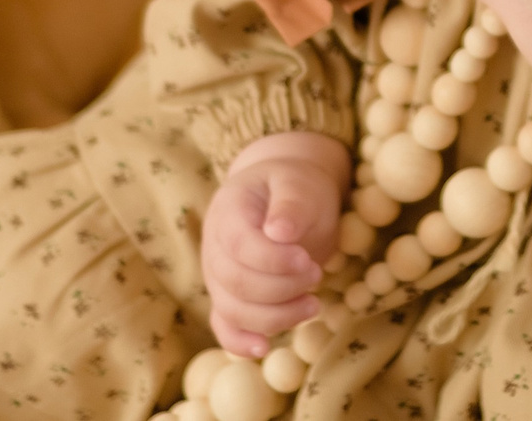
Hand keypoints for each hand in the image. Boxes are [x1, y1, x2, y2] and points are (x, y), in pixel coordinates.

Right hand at [201, 132, 348, 355]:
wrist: (287, 196)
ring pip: (232, 310)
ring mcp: (217, 275)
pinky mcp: (228, 298)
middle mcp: (214, 244)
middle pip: (235, 281)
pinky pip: (224, 326)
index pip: (239, 244)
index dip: (272, 260)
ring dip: (275, 316)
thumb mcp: (298, 182)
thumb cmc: (295, 187)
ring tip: (313, 305)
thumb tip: (279, 232)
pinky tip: (264, 347)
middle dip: (281, 288)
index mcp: (228, 208)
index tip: (307, 261)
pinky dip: (240, 342)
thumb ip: (290, 203)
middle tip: (317, 275)